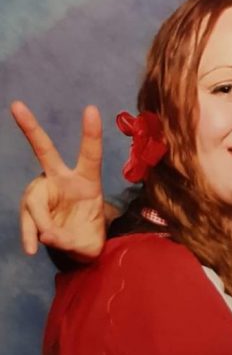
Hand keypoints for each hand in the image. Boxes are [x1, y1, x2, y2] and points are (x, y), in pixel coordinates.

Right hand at [11, 101, 105, 257]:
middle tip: (16, 106)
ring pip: (33, 201)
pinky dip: (29, 234)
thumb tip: (45, 234)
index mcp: (88, 179)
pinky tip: (32, 248)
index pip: (90, 154)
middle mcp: (63, 180)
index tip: (91, 109)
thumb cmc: (89, 234)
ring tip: (50, 239)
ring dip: (40, 222)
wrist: (78, 248)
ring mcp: (44, 192)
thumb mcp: (89, 241)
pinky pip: (27, 220)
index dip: (91, 133)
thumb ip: (71, 238)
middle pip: (45, 151)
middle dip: (30, 128)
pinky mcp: (32, 208)